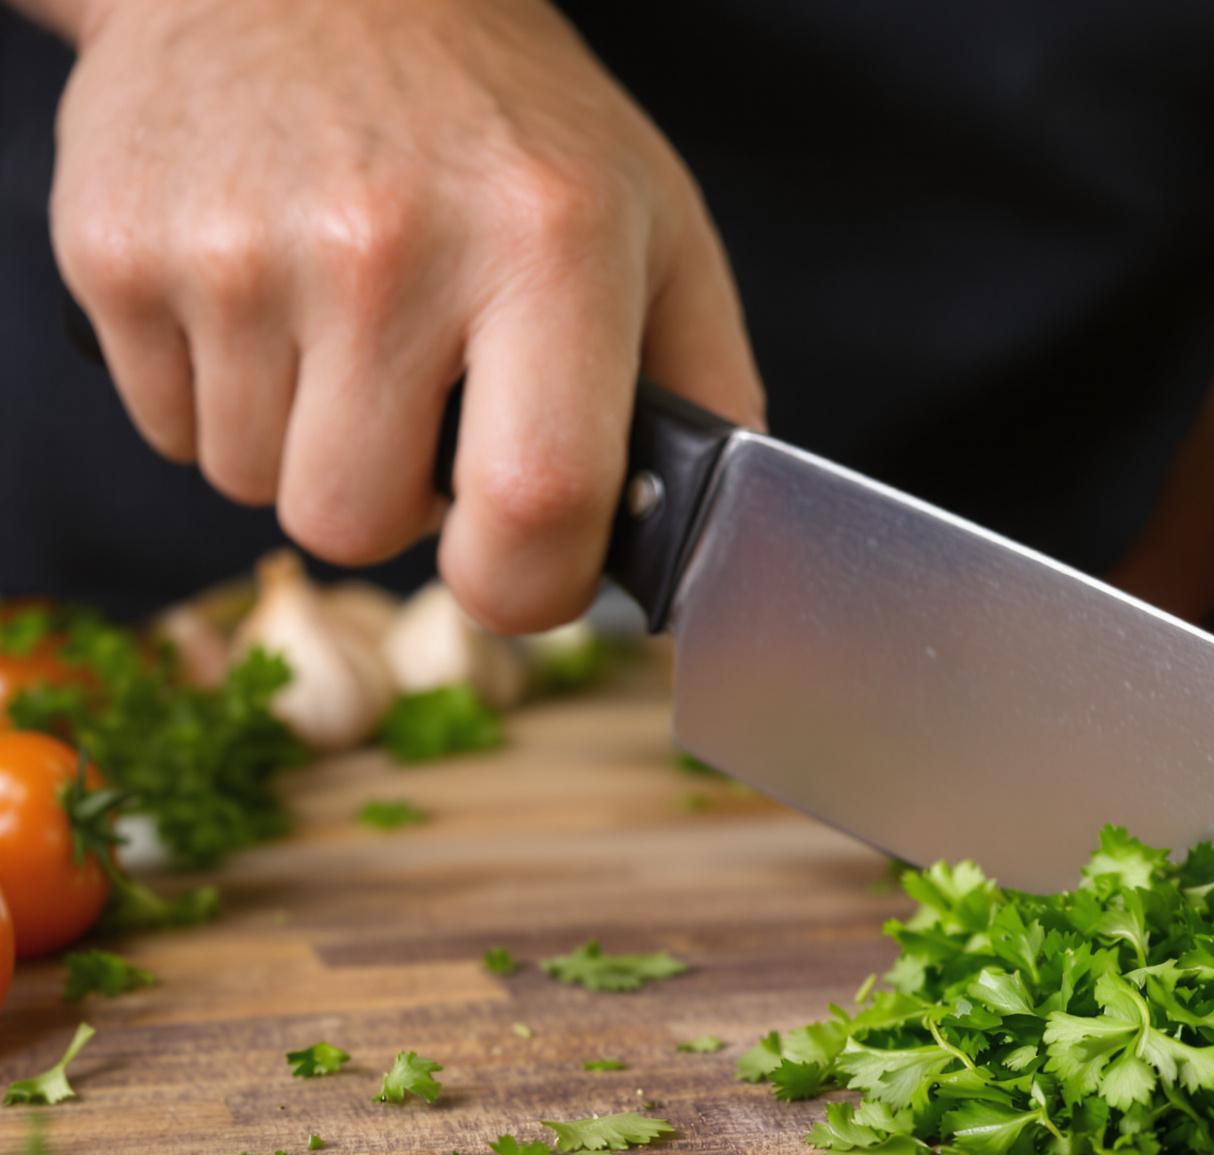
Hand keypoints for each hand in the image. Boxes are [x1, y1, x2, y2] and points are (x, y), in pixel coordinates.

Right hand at [49, 0, 763, 631]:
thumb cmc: (500, 117)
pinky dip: (221, 398)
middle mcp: (387, 246)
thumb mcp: (655, 224)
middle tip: (425, 409)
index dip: (530, 584)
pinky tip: (268, 297)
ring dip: (307, 447)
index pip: (535, 504)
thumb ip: (702, 392)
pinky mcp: (118, 250)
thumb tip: (700, 548)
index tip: (528, 568)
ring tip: (347, 331)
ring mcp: (237, 249)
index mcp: (546, 243)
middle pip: (359, 523)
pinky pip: (169, 432)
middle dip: (399, 505)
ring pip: (255, 486)